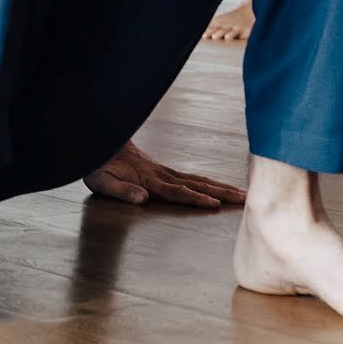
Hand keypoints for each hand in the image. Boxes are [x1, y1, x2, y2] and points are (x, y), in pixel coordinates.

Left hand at [84, 141, 245, 207]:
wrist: (97, 140)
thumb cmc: (97, 166)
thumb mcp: (102, 182)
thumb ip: (122, 190)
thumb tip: (143, 198)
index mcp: (148, 180)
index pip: (176, 191)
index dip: (195, 198)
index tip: (214, 204)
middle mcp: (160, 174)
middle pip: (195, 184)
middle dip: (221, 192)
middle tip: (245, 199)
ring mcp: (163, 171)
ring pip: (197, 180)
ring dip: (220, 187)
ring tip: (242, 194)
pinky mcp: (162, 170)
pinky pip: (190, 178)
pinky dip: (208, 182)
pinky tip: (218, 187)